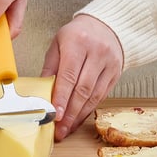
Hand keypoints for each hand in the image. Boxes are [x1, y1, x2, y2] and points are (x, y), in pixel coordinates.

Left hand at [41, 14, 122, 140]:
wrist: (106, 26)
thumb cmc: (77, 35)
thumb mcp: (58, 44)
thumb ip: (50, 67)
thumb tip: (41, 92)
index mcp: (78, 43)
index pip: (69, 75)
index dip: (62, 97)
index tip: (55, 115)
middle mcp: (97, 53)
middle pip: (83, 89)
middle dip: (70, 113)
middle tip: (60, 130)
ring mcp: (109, 64)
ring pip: (94, 95)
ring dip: (79, 115)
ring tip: (67, 128)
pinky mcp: (116, 73)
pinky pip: (102, 96)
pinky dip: (89, 110)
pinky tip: (78, 118)